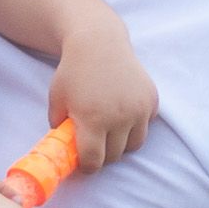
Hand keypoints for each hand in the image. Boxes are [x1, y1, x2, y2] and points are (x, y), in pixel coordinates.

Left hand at [49, 18, 156, 171]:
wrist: (99, 42)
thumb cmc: (73, 71)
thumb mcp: (57, 98)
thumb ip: (58, 125)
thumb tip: (64, 148)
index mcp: (93, 119)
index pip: (94, 161)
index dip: (88, 166)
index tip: (84, 162)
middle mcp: (119, 117)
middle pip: (114, 155)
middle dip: (103, 153)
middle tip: (95, 141)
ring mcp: (139, 109)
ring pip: (134, 144)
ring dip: (122, 142)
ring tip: (109, 128)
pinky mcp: (151, 100)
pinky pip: (145, 125)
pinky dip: (136, 124)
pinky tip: (122, 109)